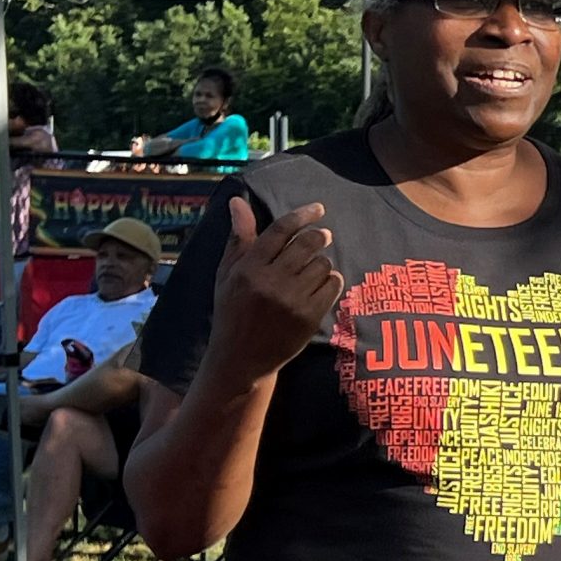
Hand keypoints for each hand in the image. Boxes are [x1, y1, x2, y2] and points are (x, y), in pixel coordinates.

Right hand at [205, 199, 342, 382]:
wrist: (240, 358)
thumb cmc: (232, 310)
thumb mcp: (227, 274)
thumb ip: (238, 238)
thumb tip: (237, 201)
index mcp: (247, 269)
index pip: (280, 230)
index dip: (302, 215)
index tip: (318, 209)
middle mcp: (270, 282)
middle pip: (308, 243)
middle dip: (319, 236)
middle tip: (323, 236)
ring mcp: (291, 301)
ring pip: (323, 264)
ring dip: (322, 262)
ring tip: (312, 269)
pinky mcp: (309, 317)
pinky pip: (333, 285)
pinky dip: (331, 281)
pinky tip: (320, 285)